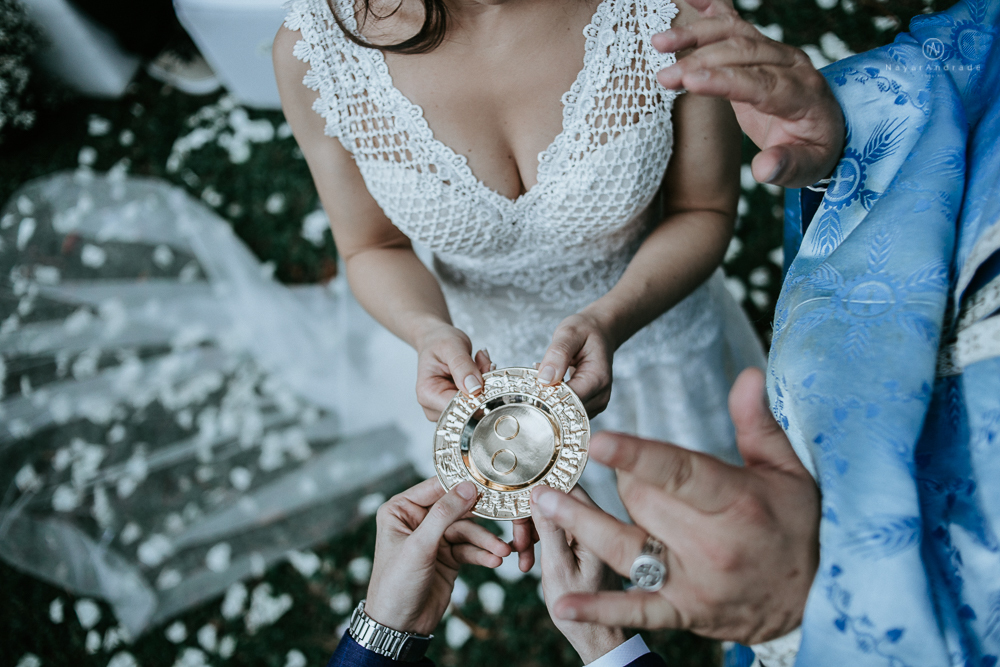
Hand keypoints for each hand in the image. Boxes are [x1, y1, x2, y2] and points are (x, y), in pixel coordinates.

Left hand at [365, 478, 511, 634]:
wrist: (398, 627)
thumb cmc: (395, 585)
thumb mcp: (419, 547)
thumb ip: (443, 515)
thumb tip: (467, 487)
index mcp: (401, 510)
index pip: (436, 487)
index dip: (461, 484)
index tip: (488, 482)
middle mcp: (418, 520)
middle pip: (457, 509)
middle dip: (480, 520)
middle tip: (504, 519)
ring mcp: (434, 539)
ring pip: (467, 531)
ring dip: (486, 541)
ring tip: (503, 551)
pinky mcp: (448, 556)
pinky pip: (469, 549)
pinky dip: (482, 554)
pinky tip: (495, 560)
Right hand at [415, 322, 492, 419]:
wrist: (436, 340)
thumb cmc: (438, 342)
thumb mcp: (451, 347)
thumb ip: (463, 366)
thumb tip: (475, 389)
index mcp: (427, 395)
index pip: (457, 407)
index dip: (476, 395)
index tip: (485, 372)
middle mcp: (434, 407)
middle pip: (468, 408)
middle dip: (483, 386)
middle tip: (483, 362)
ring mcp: (447, 408)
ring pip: (477, 404)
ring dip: (485, 383)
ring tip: (479, 362)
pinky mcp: (458, 405)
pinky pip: (479, 400)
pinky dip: (485, 384)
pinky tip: (479, 368)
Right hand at [532, 487, 626, 664]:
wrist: (594, 635)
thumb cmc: (579, 611)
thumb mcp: (558, 568)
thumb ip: (550, 529)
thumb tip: (539, 492)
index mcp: (598, 525)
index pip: (567, 487)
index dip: (538, 490)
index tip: (515, 502)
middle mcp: (597, 522)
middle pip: (557, 497)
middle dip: (531, 515)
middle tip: (517, 541)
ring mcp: (588, 531)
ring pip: (553, 513)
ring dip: (532, 530)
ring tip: (522, 555)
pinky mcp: (581, 541)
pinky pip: (555, 529)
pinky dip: (539, 541)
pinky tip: (528, 561)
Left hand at [533, 368, 818, 644]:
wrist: (815, 599)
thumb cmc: (796, 524)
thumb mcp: (788, 471)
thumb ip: (758, 423)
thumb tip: (749, 373)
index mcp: (737, 500)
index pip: (679, 472)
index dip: (636, 455)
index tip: (596, 442)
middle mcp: (713, 543)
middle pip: (641, 501)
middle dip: (624, 479)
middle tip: (620, 466)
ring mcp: (695, 582)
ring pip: (625, 547)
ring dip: (580, 524)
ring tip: (544, 500)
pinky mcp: (684, 611)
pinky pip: (636, 609)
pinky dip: (598, 608)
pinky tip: (562, 602)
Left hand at [537, 312, 614, 417]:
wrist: (600, 332)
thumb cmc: (586, 331)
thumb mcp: (569, 333)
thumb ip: (558, 354)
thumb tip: (545, 379)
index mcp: (597, 378)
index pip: (569, 400)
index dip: (548, 397)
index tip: (531, 386)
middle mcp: (600, 396)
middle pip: (568, 412)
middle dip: (547, 400)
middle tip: (532, 381)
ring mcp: (596, 403)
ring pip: (566, 415)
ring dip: (550, 401)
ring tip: (544, 378)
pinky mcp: (589, 405)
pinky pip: (568, 411)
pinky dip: (556, 400)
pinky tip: (551, 384)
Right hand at [652, 0, 844, 187]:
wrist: (826, 127)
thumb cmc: (812, 150)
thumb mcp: (808, 168)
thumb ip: (789, 166)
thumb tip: (765, 168)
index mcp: (803, 95)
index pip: (762, 82)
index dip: (726, 80)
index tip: (691, 82)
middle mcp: (791, 64)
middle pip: (743, 53)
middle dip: (701, 62)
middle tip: (664, 77)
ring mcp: (775, 50)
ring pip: (735, 32)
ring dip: (696, 34)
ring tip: (659, 42)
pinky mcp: (760, 46)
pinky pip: (734, 20)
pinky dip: (710, 7)